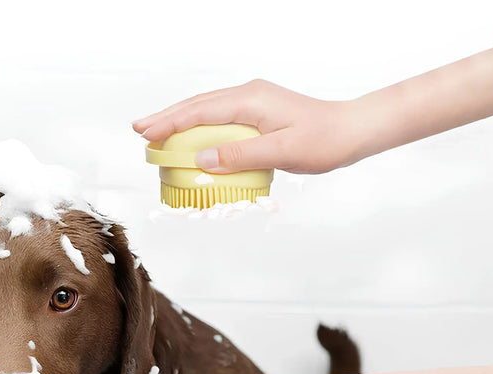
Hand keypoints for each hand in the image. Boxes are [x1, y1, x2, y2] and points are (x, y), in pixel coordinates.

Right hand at [132, 80, 361, 174]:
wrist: (353, 130)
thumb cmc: (324, 141)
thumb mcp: (282, 151)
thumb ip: (241, 156)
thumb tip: (202, 160)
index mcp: (250, 100)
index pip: (200, 111)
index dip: (170, 122)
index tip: (145, 132)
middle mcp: (248, 95)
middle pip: (198, 105)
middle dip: (167, 118)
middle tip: (139, 130)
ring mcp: (253, 101)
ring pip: (207, 109)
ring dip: (180, 121)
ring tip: (156, 132)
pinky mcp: (258, 112)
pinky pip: (220, 117)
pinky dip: (199, 126)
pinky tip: (192, 138)